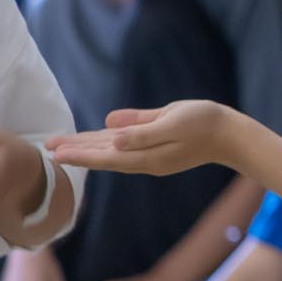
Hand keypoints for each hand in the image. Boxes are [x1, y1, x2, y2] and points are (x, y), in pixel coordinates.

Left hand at [50, 99, 246, 178]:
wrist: (233, 136)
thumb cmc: (206, 123)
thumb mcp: (174, 120)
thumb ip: (143, 128)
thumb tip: (112, 134)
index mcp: (148, 155)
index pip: (105, 155)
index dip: (79, 152)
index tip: (55, 152)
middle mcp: (146, 160)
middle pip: (105, 156)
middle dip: (77, 150)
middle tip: (48, 146)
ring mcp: (152, 157)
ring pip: (113, 152)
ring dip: (88, 148)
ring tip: (64, 145)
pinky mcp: (158, 150)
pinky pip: (125, 149)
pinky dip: (106, 145)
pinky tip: (98, 141)